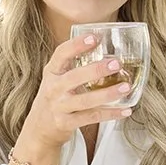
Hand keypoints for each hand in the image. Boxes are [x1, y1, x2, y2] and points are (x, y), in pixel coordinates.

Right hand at [22, 33, 135, 149]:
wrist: (39, 127)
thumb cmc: (55, 96)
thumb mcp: (57, 77)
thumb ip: (74, 64)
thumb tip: (106, 46)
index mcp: (52, 72)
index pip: (61, 54)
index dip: (77, 44)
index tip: (95, 37)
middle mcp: (53, 88)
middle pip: (75, 77)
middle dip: (96, 70)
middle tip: (116, 63)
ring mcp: (59, 107)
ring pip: (86, 100)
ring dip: (108, 93)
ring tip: (126, 87)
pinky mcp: (66, 123)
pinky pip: (92, 117)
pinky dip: (110, 114)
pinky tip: (125, 110)